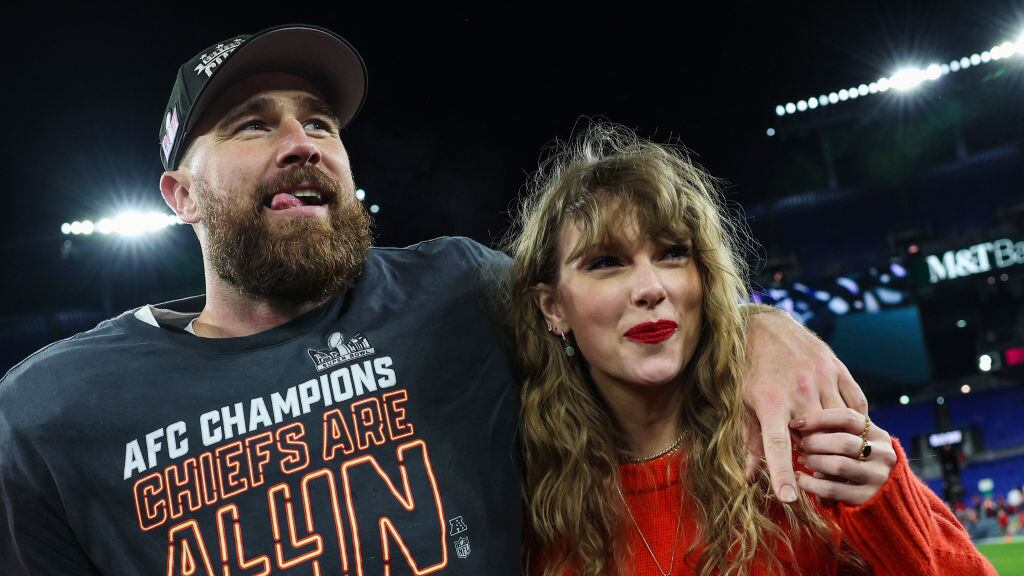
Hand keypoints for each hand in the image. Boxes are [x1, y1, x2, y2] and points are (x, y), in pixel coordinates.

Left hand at [741, 307, 867, 501]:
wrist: (764, 325)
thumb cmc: (748, 369)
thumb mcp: (741, 403)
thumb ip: (750, 441)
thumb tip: (750, 478)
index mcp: (770, 401)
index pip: (777, 447)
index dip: (782, 474)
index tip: (788, 498)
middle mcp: (799, 390)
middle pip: (816, 438)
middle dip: (814, 456)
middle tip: (809, 461)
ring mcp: (822, 378)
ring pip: (840, 423)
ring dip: (836, 440)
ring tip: (827, 446)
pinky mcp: (838, 369)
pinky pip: (856, 404)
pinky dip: (854, 421)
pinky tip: (846, 428)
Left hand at [791, 408, 895, 505]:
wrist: (881, 497)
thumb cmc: (857, 461)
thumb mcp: (856, 442)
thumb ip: (837, 432)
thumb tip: (800, 423)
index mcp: (879, 435)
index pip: (848, 417)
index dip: (818, 418)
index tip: (797, 423)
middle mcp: (883, 455)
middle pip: (843, 442)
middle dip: (814, 442)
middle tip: (800, 445)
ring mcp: (877, 478)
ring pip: (839, 465)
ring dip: (814, 461)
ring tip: (802, 460)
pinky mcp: (866, 498)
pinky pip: (832, 489)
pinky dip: (810, 483)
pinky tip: (799, 479)